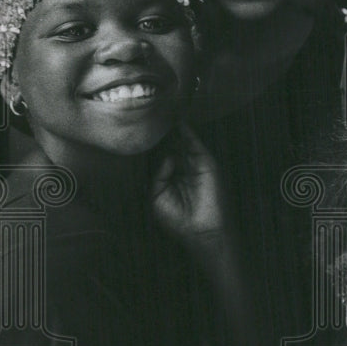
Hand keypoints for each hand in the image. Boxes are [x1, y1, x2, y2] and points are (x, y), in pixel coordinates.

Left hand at [150, 123, 227, 244]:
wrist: (202, 231)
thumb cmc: (178, 220)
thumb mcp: (156, 196)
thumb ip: (158, 174)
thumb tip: (166, 155)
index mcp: (168, 176)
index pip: (158, 154)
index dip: (150, 144)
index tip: (139, 130)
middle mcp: (182, 168)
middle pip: (169, 144)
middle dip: (160, 133)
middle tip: (149, 115)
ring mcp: (195, 164)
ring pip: (181, 141)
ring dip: (172, 129)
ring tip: (160, 113)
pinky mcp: (207, 162)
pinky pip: (195, 144)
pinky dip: (187, 133)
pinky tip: (177, 122)